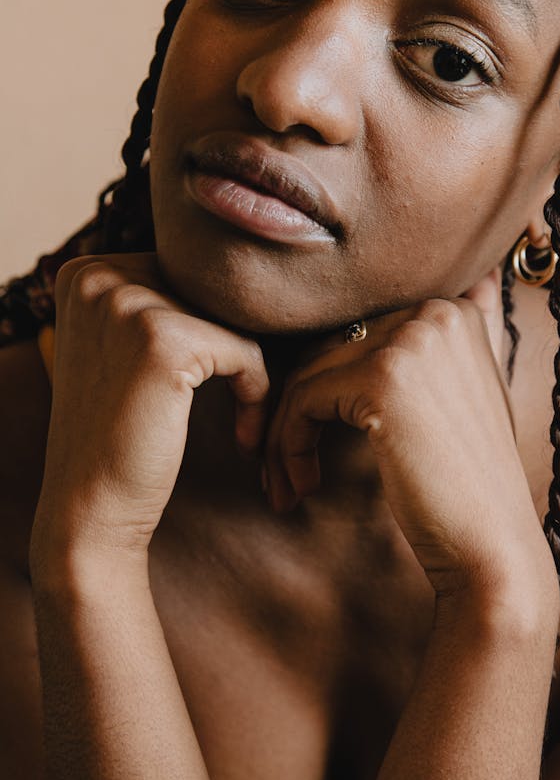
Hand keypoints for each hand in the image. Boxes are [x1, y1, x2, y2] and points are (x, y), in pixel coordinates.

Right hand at [31, 254, 268, 564]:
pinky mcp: (162, 339)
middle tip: (238, 402)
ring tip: (240, 421)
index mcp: (84, 270)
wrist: (90, 509)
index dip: (210, 328)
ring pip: (233, 319)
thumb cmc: (119, 433)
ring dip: (247, 373)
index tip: (206, 383)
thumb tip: (235, 271)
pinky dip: (255, 393)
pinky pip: (246, 350)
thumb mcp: (122, 348)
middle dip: (232, 347)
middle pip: (212, 293)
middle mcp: (98, 276)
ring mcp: (127, 303)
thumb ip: (161, 299)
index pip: (186, 274)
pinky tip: (242, 436)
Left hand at [265, 270, 555, 606]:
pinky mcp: (382, 378)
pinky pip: (303, 399)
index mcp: (454, 311)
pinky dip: (290, 445)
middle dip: (300, 412)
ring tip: (287, 483)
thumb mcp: (465, 398)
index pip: (359, 335)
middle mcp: (437, 312)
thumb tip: (447, 301)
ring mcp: (411, 341)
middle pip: (329, 351)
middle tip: (288, 468)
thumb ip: (440, 351)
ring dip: (286, 434)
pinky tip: (303, 484)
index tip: (318, 439)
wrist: (492, 546)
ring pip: (309, 375)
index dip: (332, 389)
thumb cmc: (469, 485)